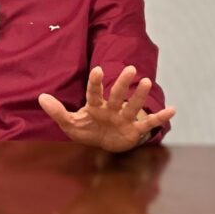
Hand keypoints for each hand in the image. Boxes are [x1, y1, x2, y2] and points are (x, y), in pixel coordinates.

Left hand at [38, 65, 174, 152]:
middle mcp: (111, 109)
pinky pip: (148, 124)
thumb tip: (41, 97)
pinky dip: (160, 118)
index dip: (96, 83)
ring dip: (139, 95)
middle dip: (123, 84)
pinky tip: (173, 110)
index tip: (98, 69)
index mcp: (95, 106)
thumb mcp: (70, 124)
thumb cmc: (88, 130)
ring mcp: (124, 118)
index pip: (94, 93)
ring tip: (147, 81)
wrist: (105, 143)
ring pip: (132, 106)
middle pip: (117, 96)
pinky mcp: (134, 130)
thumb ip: (57, 112)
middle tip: (130, 69)